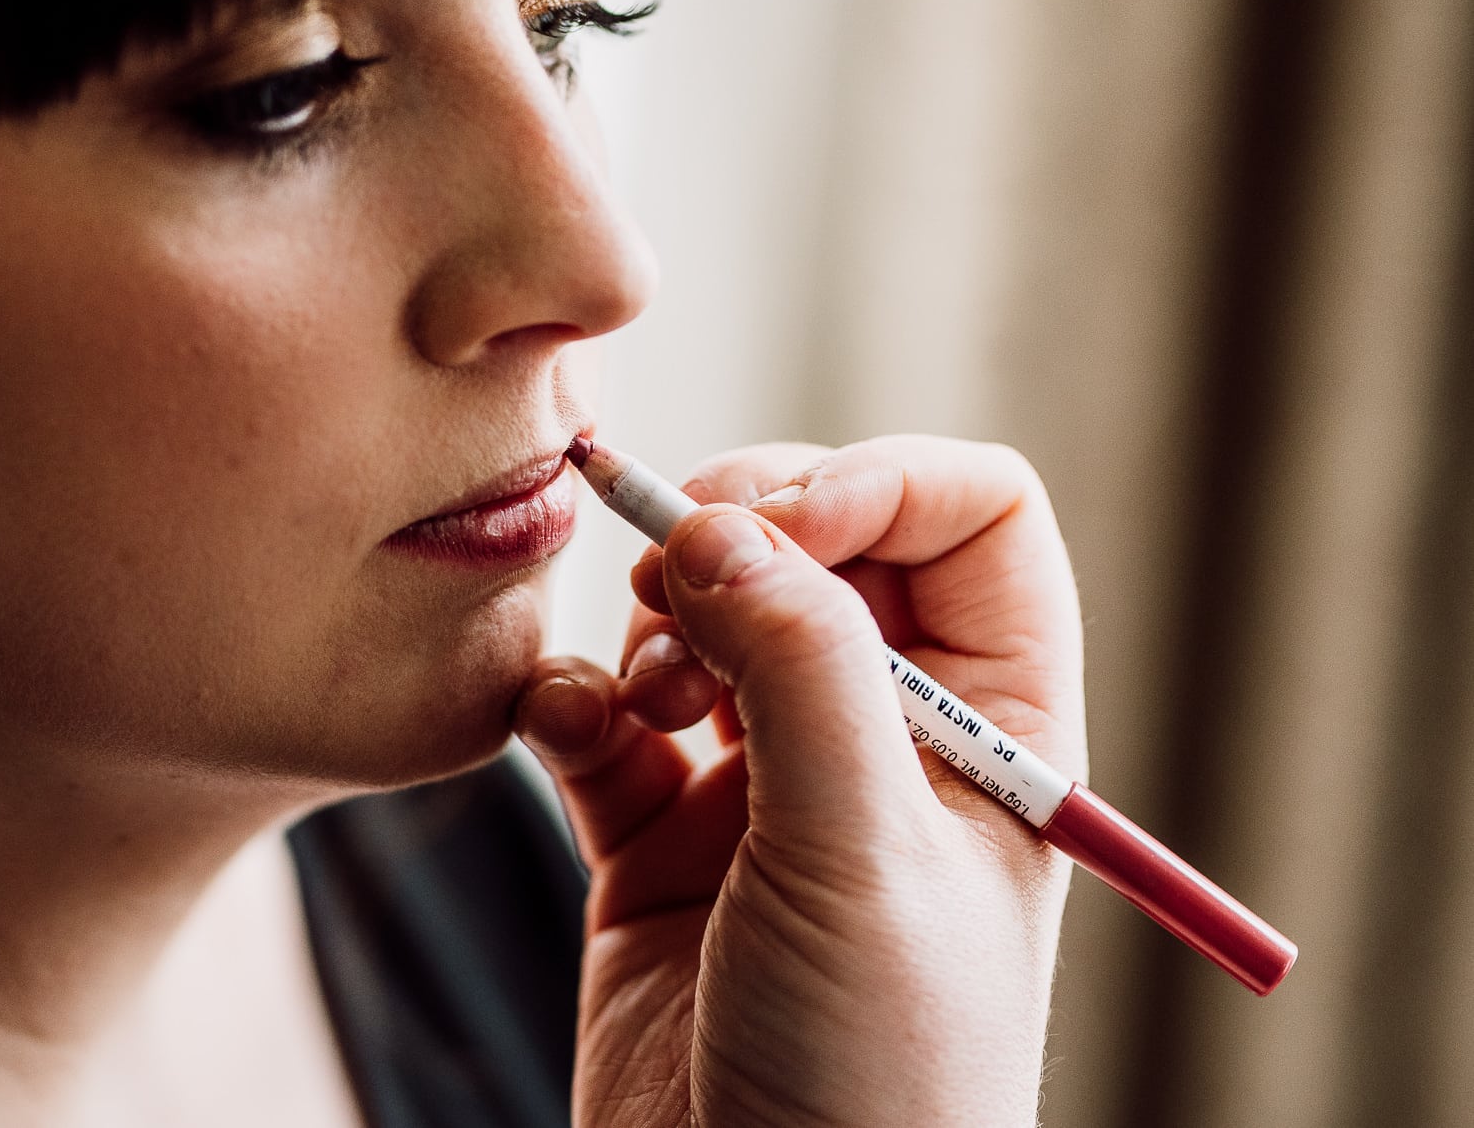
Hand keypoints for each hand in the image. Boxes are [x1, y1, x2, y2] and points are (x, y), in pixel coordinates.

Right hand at [516, 437, 1085, 1126]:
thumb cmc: (871, 1079)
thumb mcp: (860, 855)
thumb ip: (802, 668)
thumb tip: (722, 521)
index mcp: (990, 728)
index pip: (970, 521)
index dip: (877, 487)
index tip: (781, 525)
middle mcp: (883, 739)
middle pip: (820, 542)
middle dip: (739, 536)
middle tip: (676, 584)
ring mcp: (766, 786)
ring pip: (705, 615)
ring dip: (654, 621)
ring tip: (643, 695)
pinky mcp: (659, 837)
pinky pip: (607, 716)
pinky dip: (574, 700)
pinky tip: (566, 731)